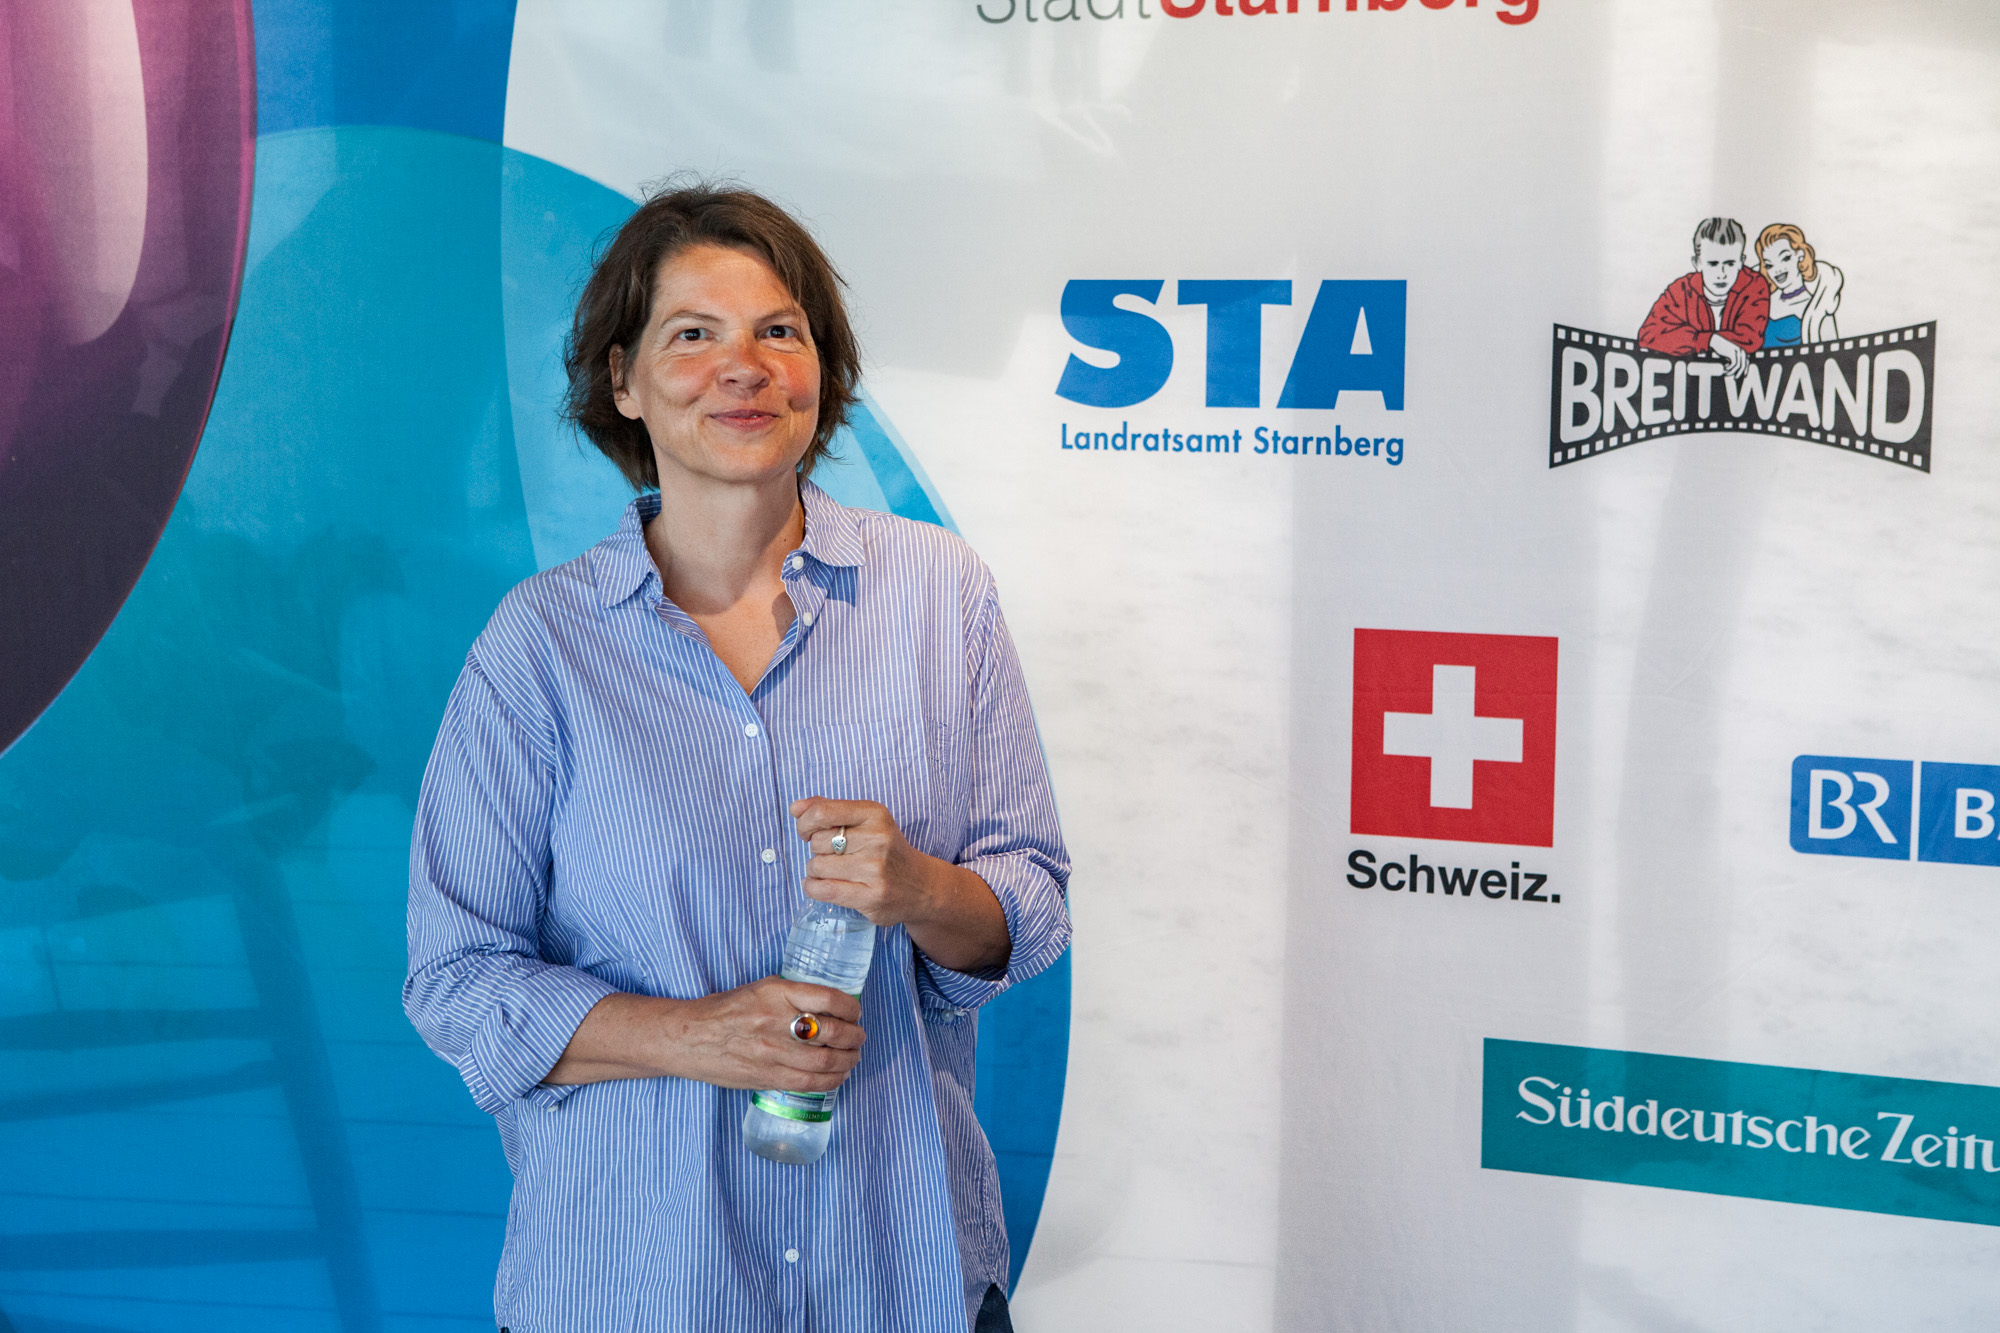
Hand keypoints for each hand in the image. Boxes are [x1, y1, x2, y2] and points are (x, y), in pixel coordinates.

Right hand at [546, 977, 863, 1092]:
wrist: (689, 1038)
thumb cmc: (726, 1010)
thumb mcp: (760, 989)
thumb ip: (793, 995)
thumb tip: (830, 1005)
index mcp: (776, 993)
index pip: (829, 998)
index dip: (852, 1007)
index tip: (856, 1011)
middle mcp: (776, 1022)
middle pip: (832, 1032)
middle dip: (855, 1037)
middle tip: (860, 1037)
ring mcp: (772, 1052)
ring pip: (825, 1061)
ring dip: (848, 1060)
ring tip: (853, 1057)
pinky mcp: (767, 1077)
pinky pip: (809, 1083)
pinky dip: (831, 1080)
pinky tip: (838, 1075)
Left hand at [790, 796, 937, 926]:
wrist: (922, 886)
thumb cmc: (886, 850)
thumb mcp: (866, 821)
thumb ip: (830, 809)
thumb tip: (795, 808)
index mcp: (875, 814)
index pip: (822, 812)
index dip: (805, 823)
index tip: (808, 832)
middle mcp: (877, 839)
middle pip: (817, 842)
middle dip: (816, 850)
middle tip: (832, 856)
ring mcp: (875, 869)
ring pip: (817, 867)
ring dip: (816, 871)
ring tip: (832, 872)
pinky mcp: (871, 897)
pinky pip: (823, 890)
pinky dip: (813, 888)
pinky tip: (820, 886)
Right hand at [1709, 332, 1747, 377]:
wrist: (1716, 341)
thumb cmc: (1722, 348)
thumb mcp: (1729, 354)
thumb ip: (1734, 359)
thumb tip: (1736, 367)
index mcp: (1742, 351)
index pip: (1747, 363)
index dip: (1746, 370)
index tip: (1744, 377)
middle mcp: (1742, 352)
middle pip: (1744, 365)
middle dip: (1740, 373)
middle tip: (1735, 378)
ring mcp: (1738, 352)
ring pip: (1738, 366)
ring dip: (1732, 371)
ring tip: (1726, 373)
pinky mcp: (1733, 353)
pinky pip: (1733, 365)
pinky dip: (1729, 368)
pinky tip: (1724, 368)